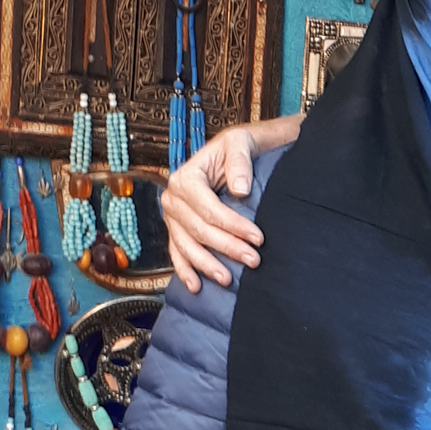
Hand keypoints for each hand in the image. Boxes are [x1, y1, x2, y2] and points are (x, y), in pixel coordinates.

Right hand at [160, 115, 299, 292]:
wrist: (233, 153)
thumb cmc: (237, 148)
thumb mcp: (240, 144)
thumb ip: (239, 162)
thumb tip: (240, 190)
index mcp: (186, 178)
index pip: (208, 209)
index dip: (233, 226)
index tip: (258, 238)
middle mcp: (173, 198)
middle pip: (198, 230)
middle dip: (226, 248)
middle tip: (253, 260)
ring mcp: (173, 216)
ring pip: (186, 246)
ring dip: (207, 265)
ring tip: (228, 279)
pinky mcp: (177, 229)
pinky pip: (177, 252)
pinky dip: (185, 270)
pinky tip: (195, 285)